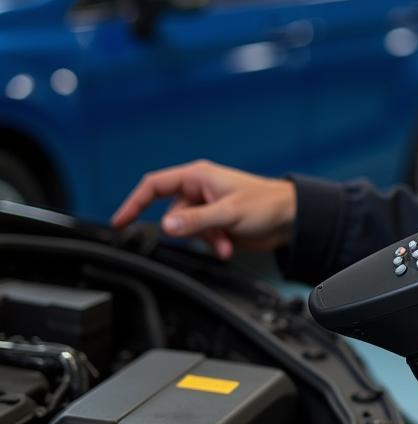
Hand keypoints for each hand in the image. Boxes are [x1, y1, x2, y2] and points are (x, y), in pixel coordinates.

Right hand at [110, 160, 296, 259]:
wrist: (292, 218)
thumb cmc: (267, 203)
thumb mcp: (228, 212)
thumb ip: (196, 220)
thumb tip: (167, 226)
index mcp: (198, 176)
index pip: (154, 185)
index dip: (133, 202)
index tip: (119, 222)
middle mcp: (199, 190)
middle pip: (172, 214)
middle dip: (189, 231)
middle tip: (210, 236)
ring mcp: (207, 207)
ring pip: (187, 229)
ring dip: (205, 240)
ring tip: (226, 243)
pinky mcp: (216, 223)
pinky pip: (201, 237)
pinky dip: (212, 244)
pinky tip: (228, 247)